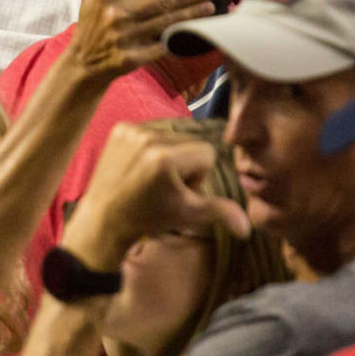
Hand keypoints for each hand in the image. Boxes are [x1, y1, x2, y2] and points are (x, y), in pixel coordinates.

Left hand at [66, 121, 251, 264]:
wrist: (106, 216)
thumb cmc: (150, 216)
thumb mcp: (189, 214)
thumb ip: (221, 211)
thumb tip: (248, 228)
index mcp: (166, 158)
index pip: (207, 153)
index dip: (199, 175)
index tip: (179, 190)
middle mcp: (147, 138)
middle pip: (191, 141)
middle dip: (186, 163)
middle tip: (165, 185)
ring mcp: (130, 131)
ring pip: (174, 134)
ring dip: (170, 153)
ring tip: (152, 176)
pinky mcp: (119, 127)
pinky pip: (153, 129)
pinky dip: (152, 145)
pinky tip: (140, 166)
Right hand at [67, 0, 218, 80]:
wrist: (83, 62)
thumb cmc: (94, 23)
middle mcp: (116, 13)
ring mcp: (124, 36)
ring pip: (168, 21)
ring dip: (193, 13)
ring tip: (209, 5)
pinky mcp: (132, 57)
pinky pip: (163, 45)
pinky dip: (180, 37)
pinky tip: (195, 30)